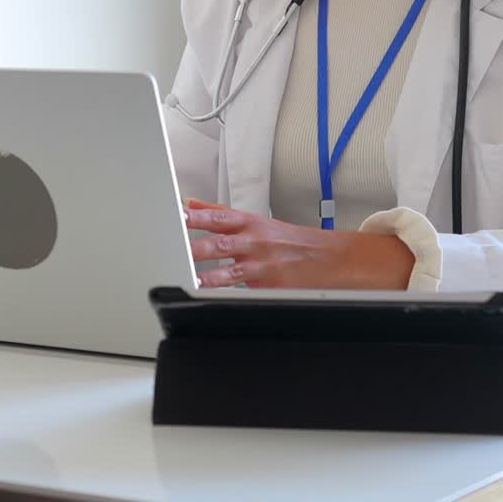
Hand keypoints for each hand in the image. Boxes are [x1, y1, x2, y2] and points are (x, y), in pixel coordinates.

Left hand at [183, 199, 413, 289]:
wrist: (327, 258)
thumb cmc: (290, 240)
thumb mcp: (258, 220)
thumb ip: (221, 214)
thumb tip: (192, 204)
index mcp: (251, 222)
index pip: (219, 217)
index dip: (197, 217)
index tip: (178, 216)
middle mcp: (255, 241)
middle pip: (221, 243)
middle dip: (197, 247)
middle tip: (175, 251)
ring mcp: (262, 265)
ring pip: (230, 270)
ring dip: (209, 276)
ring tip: (191, 280)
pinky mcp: (269, 285)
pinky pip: (244, 290)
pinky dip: (227, 293)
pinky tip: (212, 297)